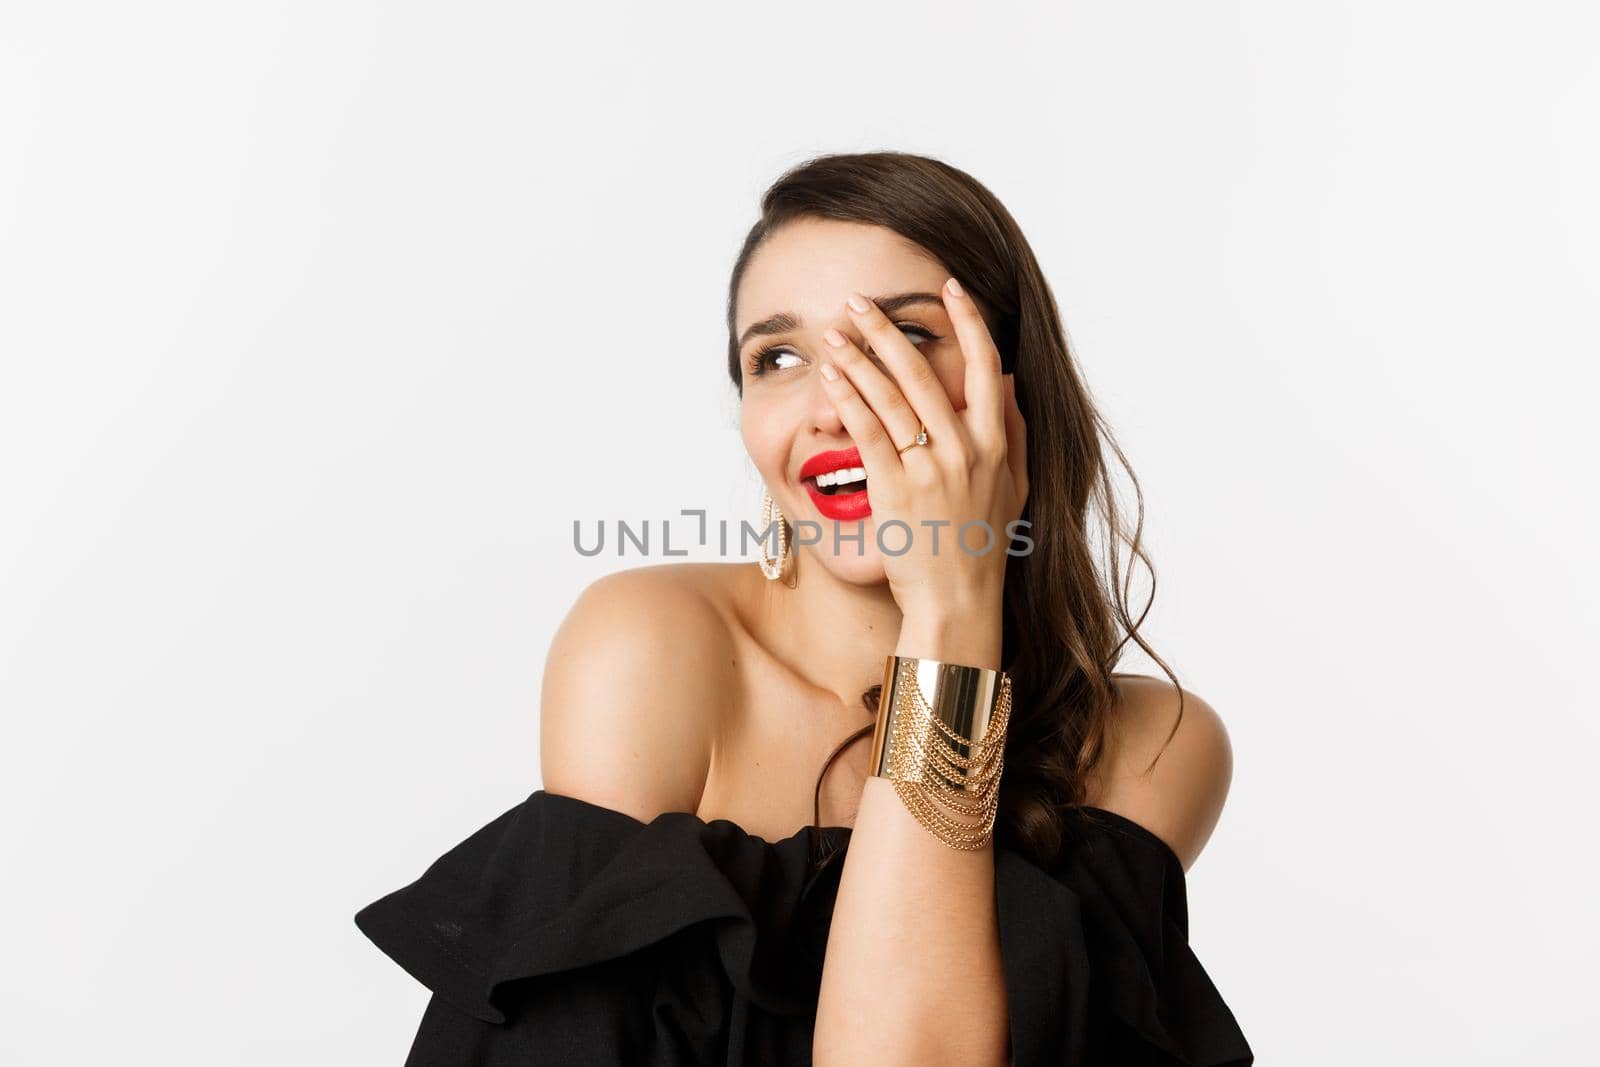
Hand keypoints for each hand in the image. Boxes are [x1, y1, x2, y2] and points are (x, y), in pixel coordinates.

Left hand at [815, 278, 1028, 618]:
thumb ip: (1016, 431)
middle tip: (860, 301)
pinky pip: (868, 433)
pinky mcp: (895, 490)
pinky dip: (848, 399)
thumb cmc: (983, 547)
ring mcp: (929, 469)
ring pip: (890, 397)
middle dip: (888, 330)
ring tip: (836, 331)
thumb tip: (1008, 380)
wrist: (959, 603)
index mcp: (996, 444)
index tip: (948, 287)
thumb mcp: (1016, 487)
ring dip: (859, 357)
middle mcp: (964, 450)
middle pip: (923, 372)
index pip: (984, 364)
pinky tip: (830, 376)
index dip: (968, 320)